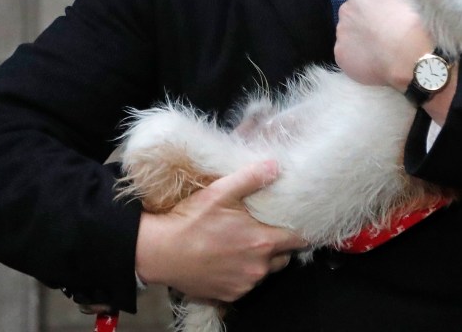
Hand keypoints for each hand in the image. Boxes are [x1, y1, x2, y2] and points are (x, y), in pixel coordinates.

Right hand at [135, 160, 307, 301]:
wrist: (160, 252)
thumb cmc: (190, 222)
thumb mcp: (220, 192)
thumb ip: (252, 178)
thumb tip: (275, 166)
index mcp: (262, 242)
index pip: (299, 240)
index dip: (300, 230)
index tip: (297, 223)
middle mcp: (258, 268)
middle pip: (284, 257)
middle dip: (278, 244)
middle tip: (264, 230)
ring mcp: (244, 284)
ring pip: (265, 272)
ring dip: (260, 260)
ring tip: (242, 244)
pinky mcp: (229, 296)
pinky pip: (246, 284)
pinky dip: (242, 273)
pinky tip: (227, 259)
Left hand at [335, 0, 432, 88]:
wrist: (408, 54)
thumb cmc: (412, 20)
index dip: (377, 8)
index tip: (388, 17)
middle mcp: (346, 9)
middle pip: (354, 15)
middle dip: (365, 23)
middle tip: (384, 34)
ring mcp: (341, 32)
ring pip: (350, 35)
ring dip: (361, 40)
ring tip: (380, 51)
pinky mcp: (340, 54)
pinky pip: (349, 55)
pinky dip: (359, 58)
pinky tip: (374, 63)